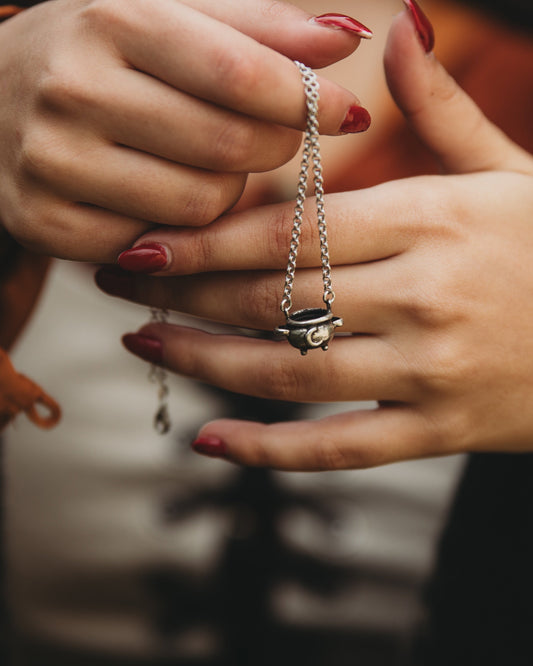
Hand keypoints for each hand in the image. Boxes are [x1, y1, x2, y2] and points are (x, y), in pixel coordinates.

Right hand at [0, 0, 368, 261]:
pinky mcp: (46, 223)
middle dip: (271, 148)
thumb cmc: (101, 54)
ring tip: (207, 164)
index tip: (346, 112)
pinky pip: (158, 246)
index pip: (237, 74)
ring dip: (227, 192)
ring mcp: (51, 164)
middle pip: (227, 149)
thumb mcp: (169, 17)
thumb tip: (345, 42)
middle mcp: (71, 90)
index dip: (307, 101)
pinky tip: (165, 197)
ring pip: (199, 206)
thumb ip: (259, 28)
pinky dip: (181, 229)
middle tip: (269, 137)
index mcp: (109, 19)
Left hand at [97, 6, 532, 469]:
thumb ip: (442, 108)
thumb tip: (404, 27)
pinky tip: (212, 441)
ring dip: (205, 361)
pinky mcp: (440, 431)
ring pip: (290, 373)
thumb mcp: (507, 169)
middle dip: (185, 291)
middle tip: (122, 283)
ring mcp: (430, 372)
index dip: (207, 237)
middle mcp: (423, 297)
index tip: (146, 240)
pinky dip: (269, 449)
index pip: (292, 232)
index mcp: (432, 220)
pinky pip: (338, 448)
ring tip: (145, 342)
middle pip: (274, 298)